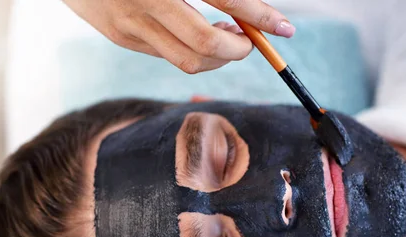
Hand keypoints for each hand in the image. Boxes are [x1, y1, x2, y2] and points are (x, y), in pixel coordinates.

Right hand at [63, 0, 295, 73]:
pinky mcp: (120, 37)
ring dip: (219, 56)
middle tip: (252, 41)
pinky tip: (196, 35)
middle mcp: (145, 2)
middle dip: (239, 48)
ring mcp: (129, 25)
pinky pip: (166, 55)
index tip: (285, 28)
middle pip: (206, 45)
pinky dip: (192, 52)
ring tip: (227, 35)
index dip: (260, 16)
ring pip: (189, 62)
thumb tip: (244, 5)